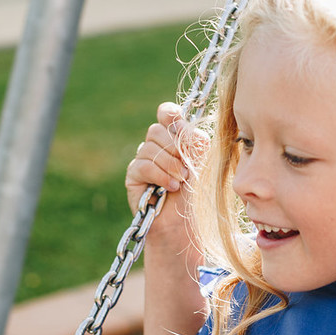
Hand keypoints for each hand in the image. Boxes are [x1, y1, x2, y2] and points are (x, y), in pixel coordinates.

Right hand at [125, 102, 205, 257]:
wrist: (185, 221)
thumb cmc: (195, 191)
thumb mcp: (201, 162)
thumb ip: (194, 141)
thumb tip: (181, 123)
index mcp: (174, 137)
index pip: (166, 114)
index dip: (170, 114)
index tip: (178, 121)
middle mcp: (156, 146)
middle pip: (157, 130)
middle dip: (175, 148)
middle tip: (187, 168)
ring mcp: (142, 159)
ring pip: (150, 148)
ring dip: (170, 165)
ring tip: (181, 181)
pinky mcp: (134, 175)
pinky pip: (143, 166)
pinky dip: (160, 175)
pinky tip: (171, 187)